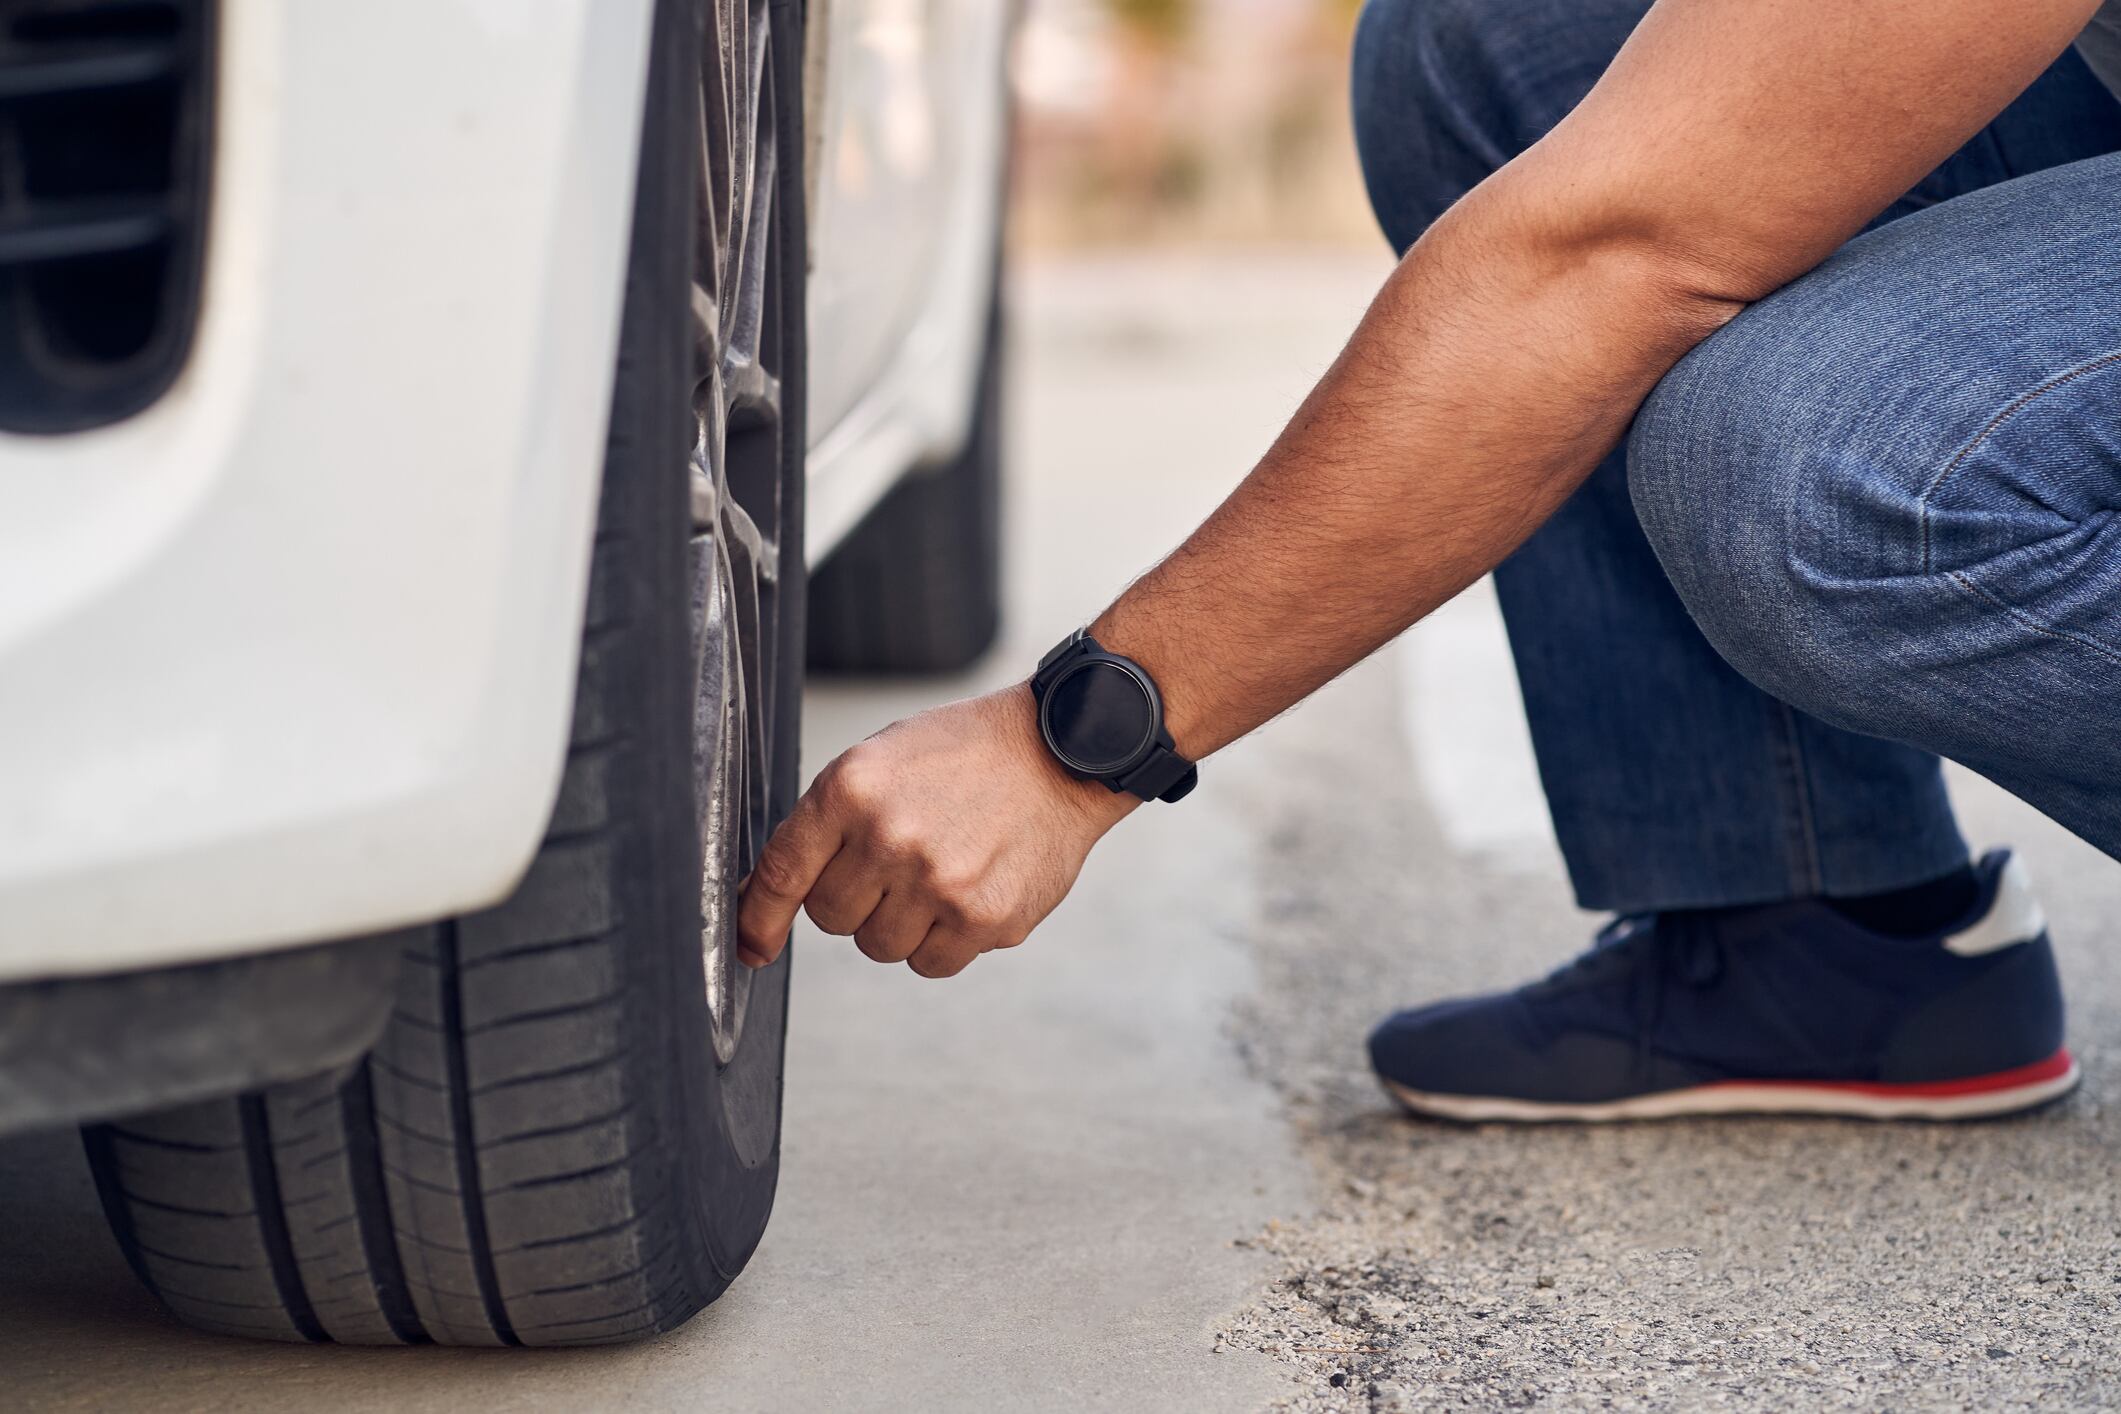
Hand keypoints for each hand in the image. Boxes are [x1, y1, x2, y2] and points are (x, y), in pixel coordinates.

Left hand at [736, 685, 1135, 977]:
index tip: (750, 947)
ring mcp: (937, 883)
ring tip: (940, 870)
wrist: (1059, 751)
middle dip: (854, 899)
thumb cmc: (965, 756)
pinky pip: (930, 964)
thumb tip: (762, 898)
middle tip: (896, 862)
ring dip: (900, 922)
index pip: (781, 873)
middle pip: (830, 918)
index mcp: (850, 790)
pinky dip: (942, 941)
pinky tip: (968, 892)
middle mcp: (889, 837)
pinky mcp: (983, 919)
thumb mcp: (879, 763)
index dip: (757, 919)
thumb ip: (825, 825)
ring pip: (878, 946)